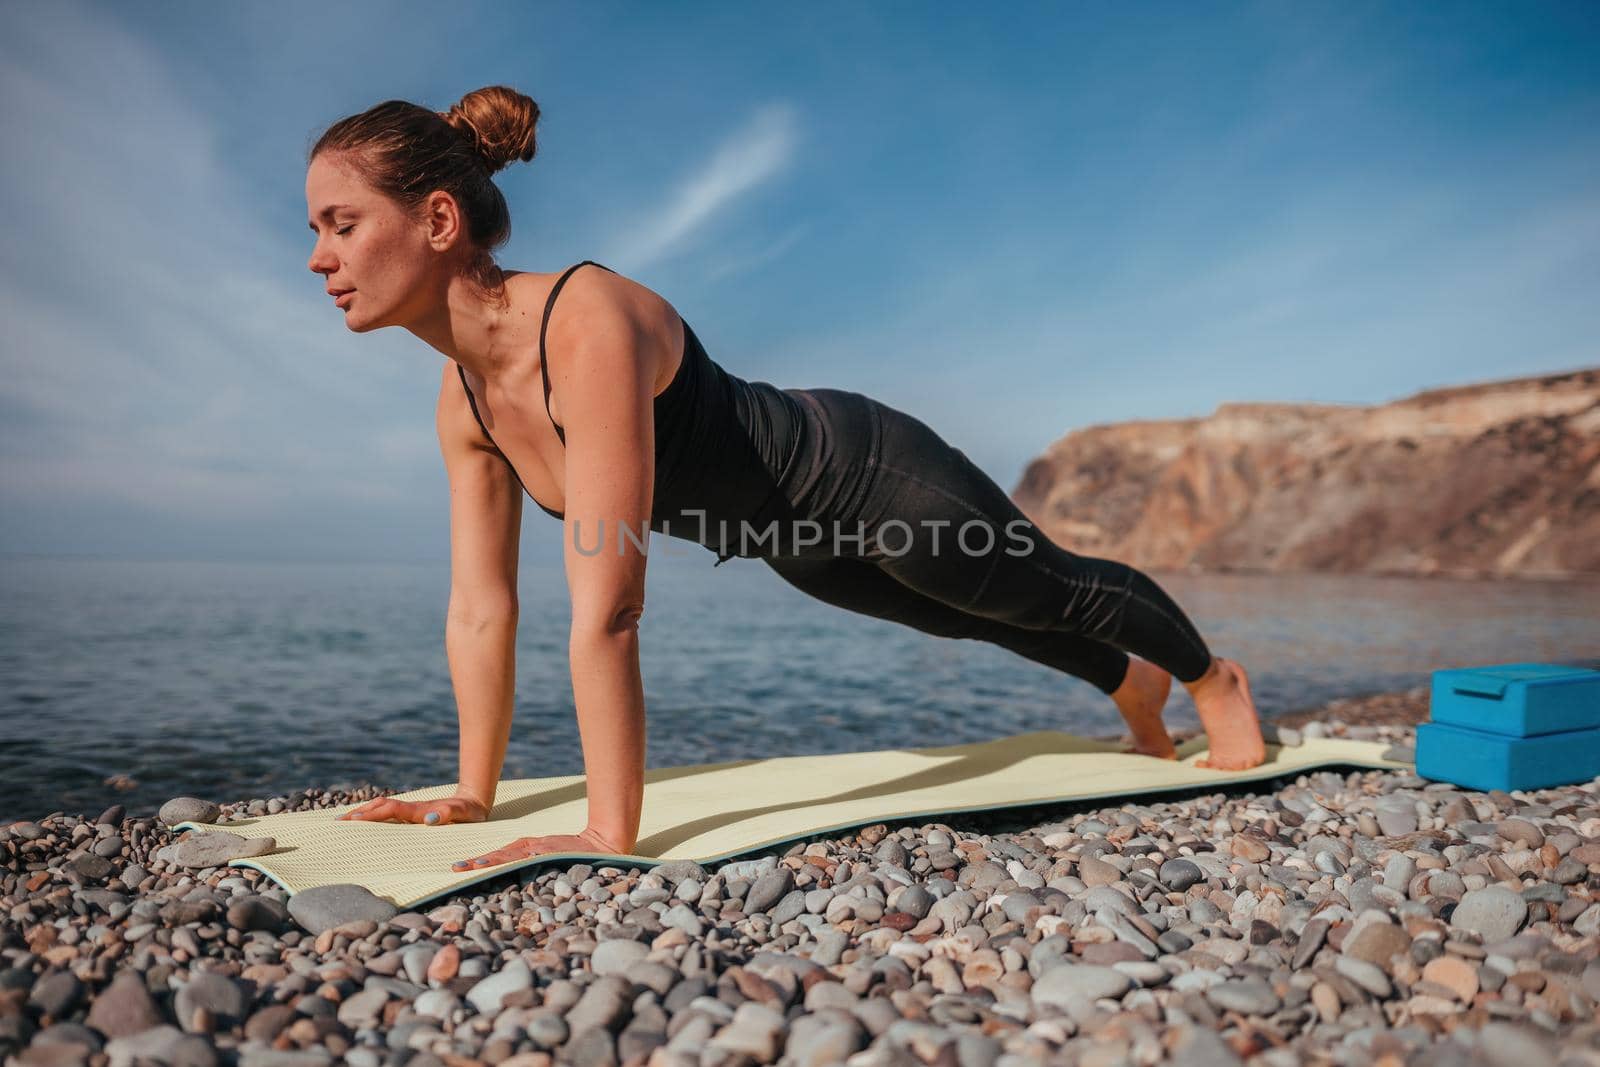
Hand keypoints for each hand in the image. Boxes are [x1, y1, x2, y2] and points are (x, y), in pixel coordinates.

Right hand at [336, 793, 489, 825]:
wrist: (474, 801)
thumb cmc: (470, 812)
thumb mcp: (463, 814)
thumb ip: (448, 815)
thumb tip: (430, 820)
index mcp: (419, 810)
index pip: (390, 811)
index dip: (373, 815)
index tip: (353, 822)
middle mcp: (411, 809)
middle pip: (380, 807)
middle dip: (358, 814)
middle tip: (336, 824)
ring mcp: (410, 811)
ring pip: (381, 809)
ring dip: (362, 814)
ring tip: (342, 823)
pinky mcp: (412, 815)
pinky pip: (387, 815)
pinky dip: (372, 817)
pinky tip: (363, 825)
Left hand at [451, 826, 626, 871]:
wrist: (601, 843)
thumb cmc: (573, 851)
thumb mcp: (546, 854)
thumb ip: (530, 860)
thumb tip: (511, 870)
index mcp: (527, 847)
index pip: (498, 855)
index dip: (479, 861)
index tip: (458, 867)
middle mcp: (531, 847)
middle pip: (499, 855)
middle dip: (478, 862)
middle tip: (456, 868)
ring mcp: (541, 850)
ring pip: (511, 856)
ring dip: (492, 861)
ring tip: (473, 866)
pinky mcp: (552, 852)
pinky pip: (531, 859)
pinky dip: (517, 860)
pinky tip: (504, 865)